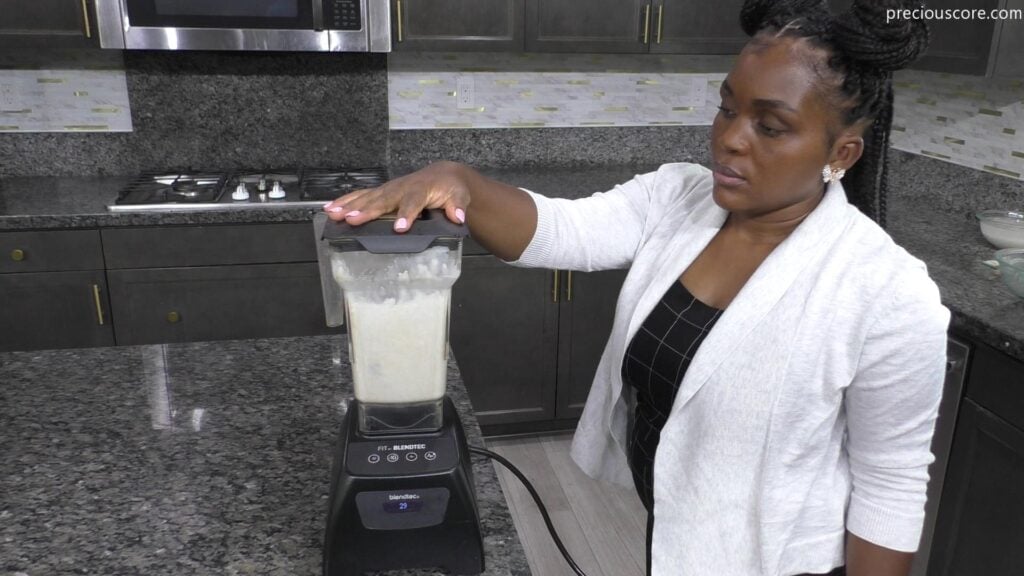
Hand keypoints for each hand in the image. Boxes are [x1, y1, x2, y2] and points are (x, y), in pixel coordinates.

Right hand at [323, 161, 470, 231]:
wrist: (443, 175)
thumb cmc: (451, 189)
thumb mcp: (460, 196)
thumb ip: (458, 206)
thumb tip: (458, 217)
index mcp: (421, 189)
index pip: (413, 202)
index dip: (406, 214)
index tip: (400, 228)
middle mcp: (401, 188)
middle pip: (383, 200)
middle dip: (367, 210)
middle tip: (352, 219)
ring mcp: (389, 189)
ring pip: (367, 197)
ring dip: (349, 205)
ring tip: (333, 214)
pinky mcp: (381, 192)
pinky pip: (360, 195)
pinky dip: (345, 201)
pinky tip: (330, 209)